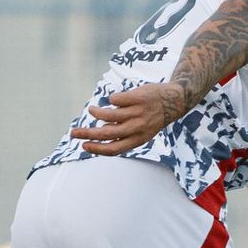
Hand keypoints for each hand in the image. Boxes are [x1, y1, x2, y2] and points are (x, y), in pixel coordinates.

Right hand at [70, 84, 191, 154]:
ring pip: (109, 115)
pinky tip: (113, 100)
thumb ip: (124, 133)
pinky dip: (111, 100)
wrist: (174, 100)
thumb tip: (99, 133)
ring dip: (96, 113)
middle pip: (107, 134)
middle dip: (87, 134)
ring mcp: (138, 113)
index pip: (114, 149)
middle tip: (73, 132)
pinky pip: (116, 100)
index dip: (97, 149)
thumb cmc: (152, 117)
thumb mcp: (142, 130)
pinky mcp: (137, 98)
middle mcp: (137, 128)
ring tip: (92, 110)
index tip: (84, 145)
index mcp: (138, 139)